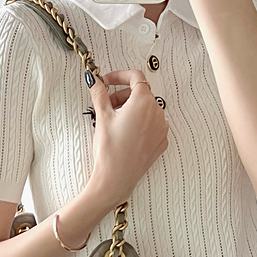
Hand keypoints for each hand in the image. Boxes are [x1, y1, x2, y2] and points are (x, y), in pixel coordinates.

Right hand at [84, 68, 169, 207]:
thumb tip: (95, 80)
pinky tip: (125, 134)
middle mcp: (157, 113)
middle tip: (106, 105)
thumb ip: (99, 94)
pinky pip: (152, 125)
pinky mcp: (161, 142)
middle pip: (141, 94)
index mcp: (143, 102)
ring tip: (115, 122)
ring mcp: (161, 128)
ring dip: (131, 110)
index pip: (135, 77)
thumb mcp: (102, 117)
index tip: (107, 81)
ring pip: (147, 110)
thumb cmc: (109, 150)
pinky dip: (139, 124)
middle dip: (123, 95)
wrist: (115, 180)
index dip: (119, 76)